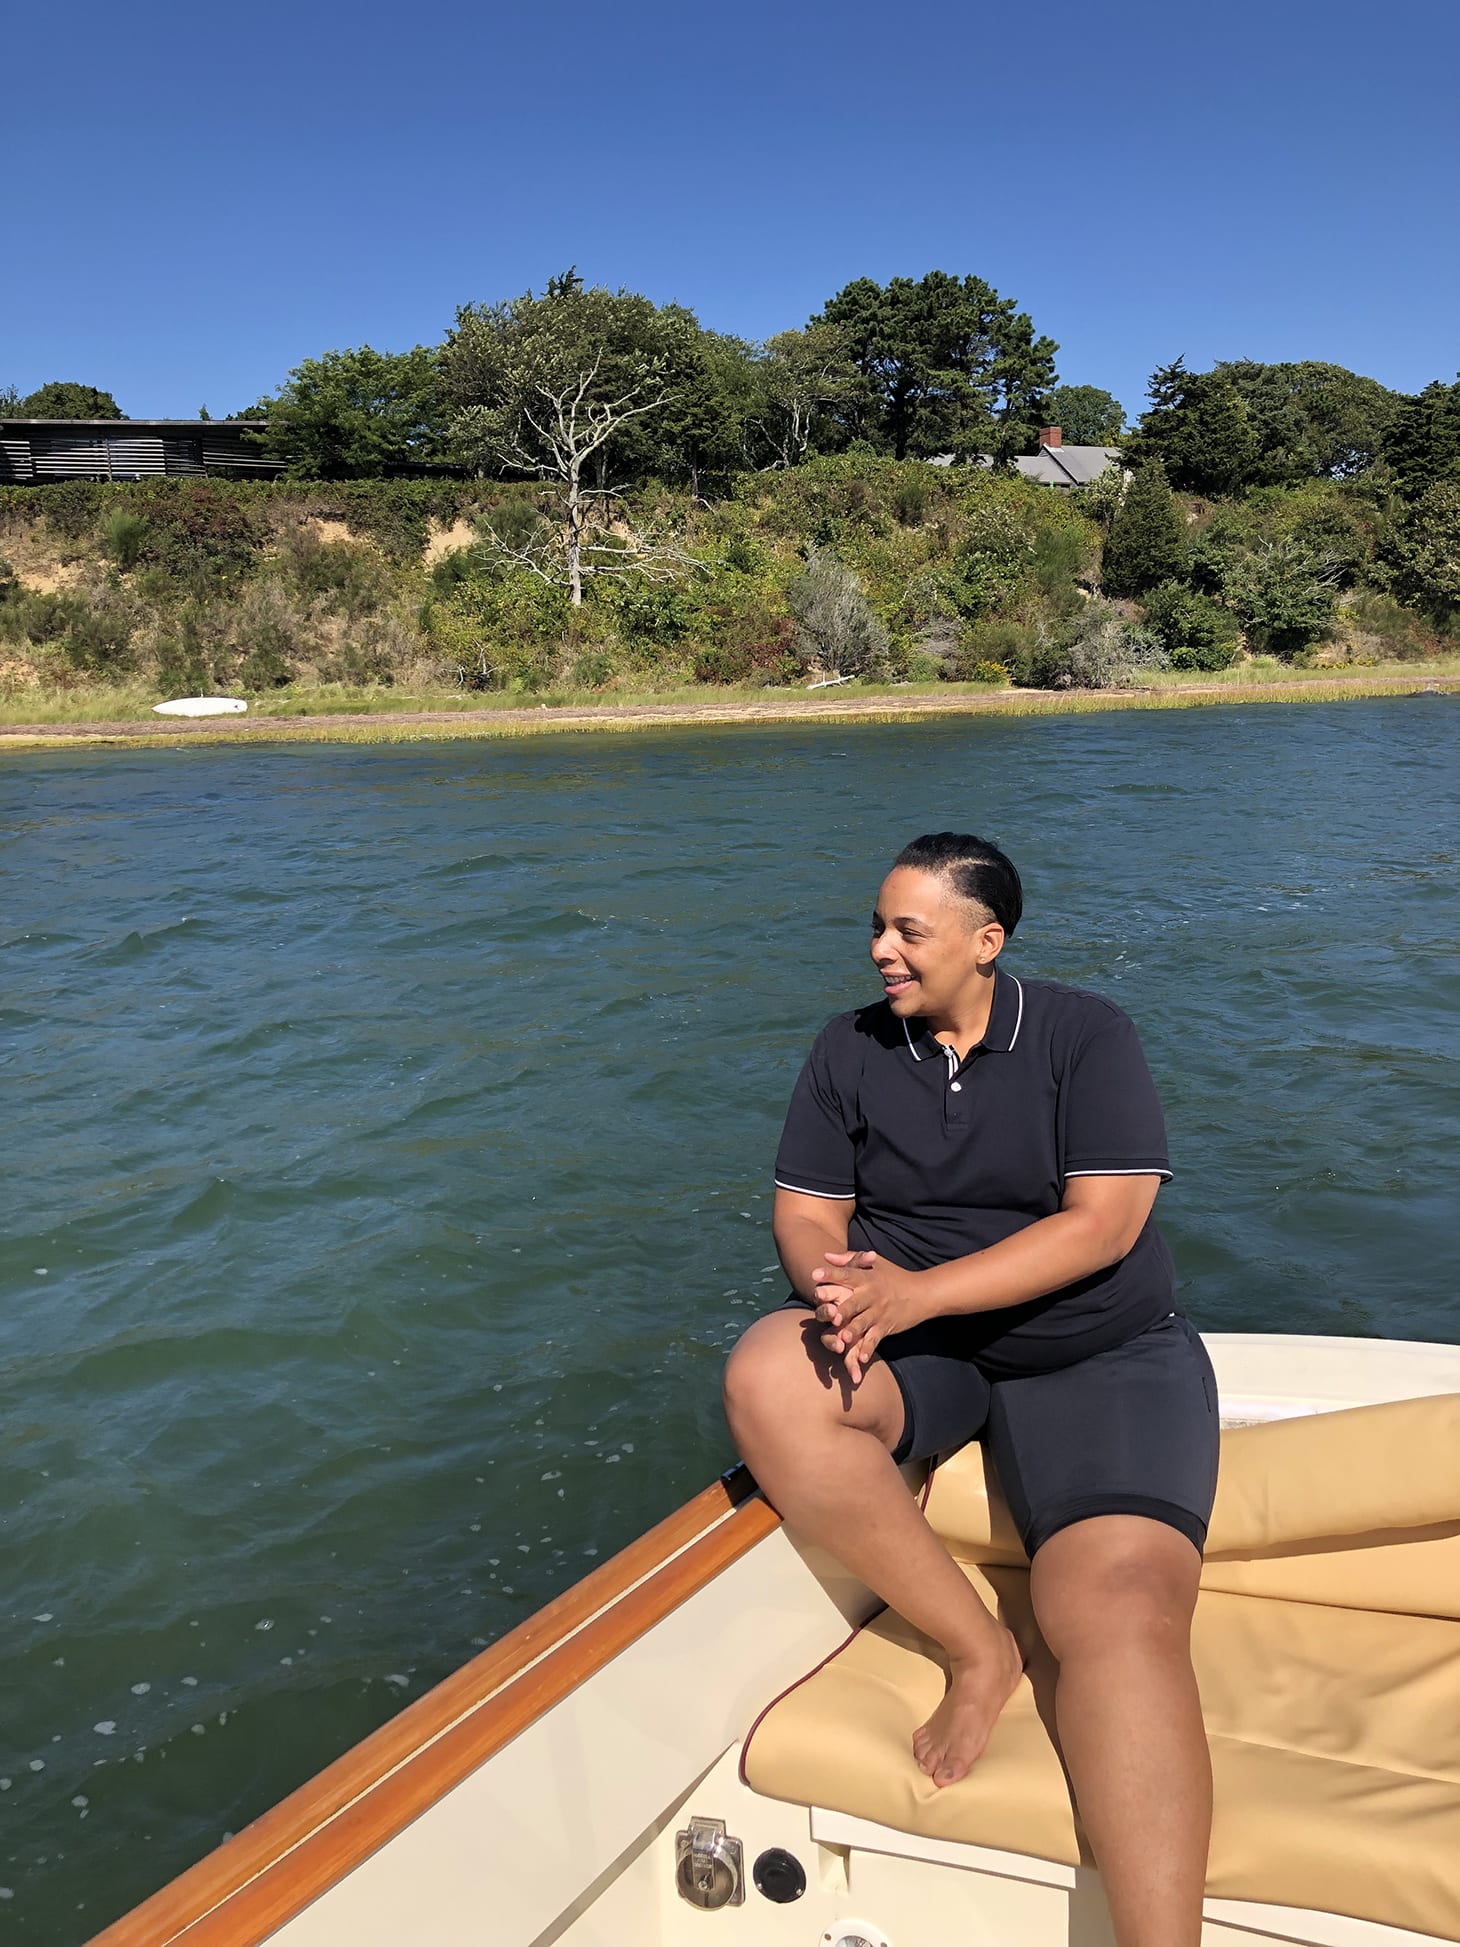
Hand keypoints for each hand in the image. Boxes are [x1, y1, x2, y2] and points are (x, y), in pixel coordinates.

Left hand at [812, 1251, 925, 1385]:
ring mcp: (879, 1312)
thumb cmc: (894, 1276)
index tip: (815, 1274)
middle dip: (843, 1309)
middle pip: (854, 1302)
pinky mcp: (886, 1326)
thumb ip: (849, 1258)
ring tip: (844, 1338)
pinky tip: (862, 1359)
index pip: (846, 1274)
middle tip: (831, 1315)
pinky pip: (875, 1339)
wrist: (923, 1293)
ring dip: (854, 1331)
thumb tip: (826, 1255)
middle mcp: (871, 1295)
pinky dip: (869, 1349)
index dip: (831, 1274)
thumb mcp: (875, 1263)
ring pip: (863, 1323)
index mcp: (866, 1278)